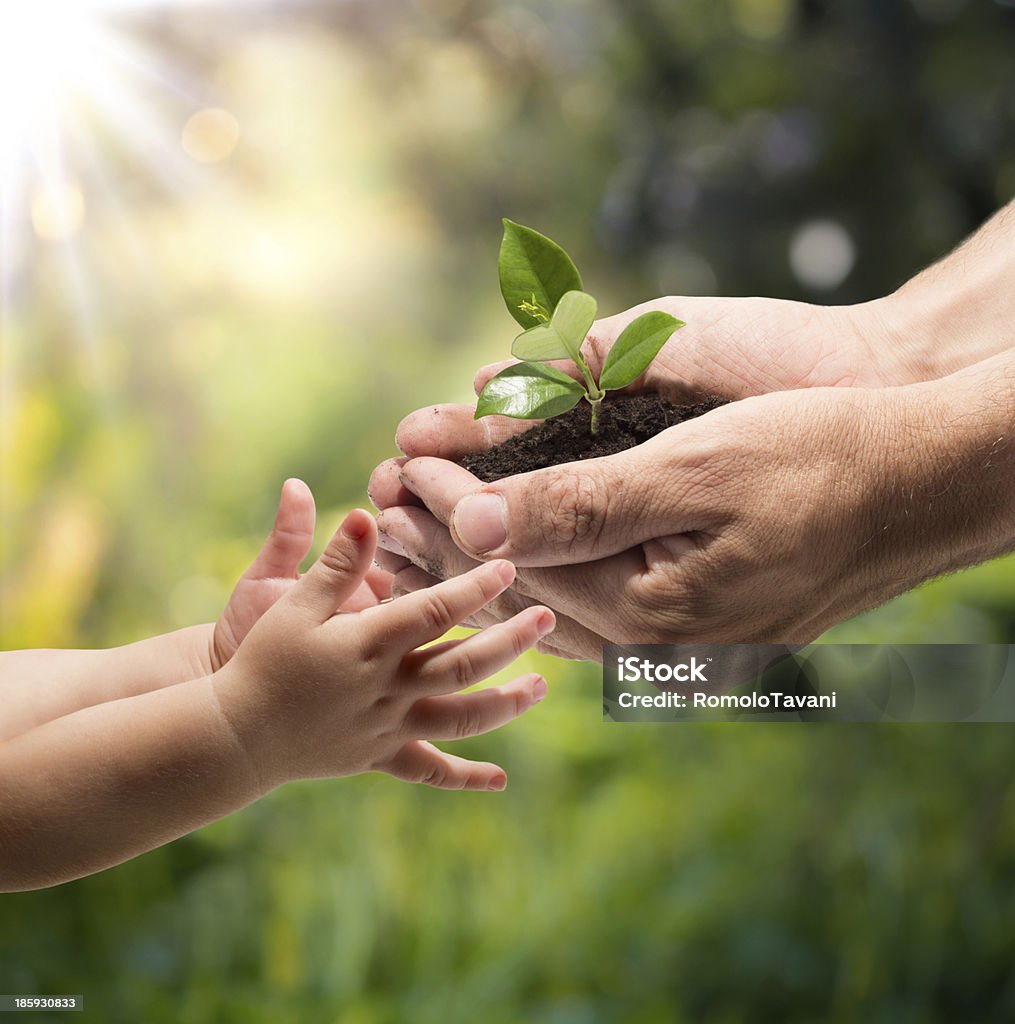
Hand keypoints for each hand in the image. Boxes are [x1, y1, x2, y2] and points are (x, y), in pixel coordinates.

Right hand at [215, 509, 554, 790]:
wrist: (234, 735)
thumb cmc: (261, 660)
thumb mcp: (290, 604)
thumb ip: (335, 563)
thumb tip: (365, 514)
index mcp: (369, 645)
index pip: (436, 612)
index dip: (476, 588)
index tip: (510, 567)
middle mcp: (388, 689)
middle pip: (463, 664)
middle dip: (511, 640)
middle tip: (548, 619)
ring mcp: (388, 728)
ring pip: (461, 717)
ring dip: (507, 703)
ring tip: (542, 687)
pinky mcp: (381, 756)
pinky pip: (430, 771)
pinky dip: (466, 776)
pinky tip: (499, 781)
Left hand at [370, 379, 984, 658]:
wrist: (921, 482)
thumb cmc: (818, 459)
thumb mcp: (692, 472)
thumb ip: (579, 506)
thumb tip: (472, 527)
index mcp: (647, 613)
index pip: (515, 564)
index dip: (447, 510)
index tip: (393, 464)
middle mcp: (654, 638)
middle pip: (522, 589)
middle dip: (448, 536)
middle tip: (384, 488)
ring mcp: (677, 632)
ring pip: (552, 594)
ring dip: (487, 548)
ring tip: (423, 508)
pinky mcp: (696, 612)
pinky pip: (596, 597)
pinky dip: (543, 563)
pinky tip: (515, 543)